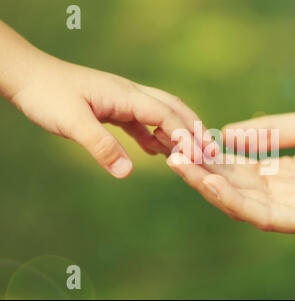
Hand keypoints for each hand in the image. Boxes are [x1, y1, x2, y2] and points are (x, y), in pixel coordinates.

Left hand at [0, 21, 206, 177]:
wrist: (27, 76)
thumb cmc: (47, 94)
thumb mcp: (71, 122)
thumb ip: (100, 146)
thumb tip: (127, 173)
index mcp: (126, 95)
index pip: (166, 115)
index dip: (186, 136)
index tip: (201, 157)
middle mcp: (130, 95)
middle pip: (173, 109)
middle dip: (194, 129)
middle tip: (210, 151)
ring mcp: (122, 101)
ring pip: (160, 115)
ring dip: (177, 133)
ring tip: (190, 154)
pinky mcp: (112, 108)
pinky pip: (141, 122)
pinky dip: (153, 136)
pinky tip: (154, 151)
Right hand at [168, 106, 294, 235]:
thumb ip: (272, 131)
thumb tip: (229, 132)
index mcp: (290, 175)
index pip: (242, 171)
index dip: (213, 158)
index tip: (187, 143)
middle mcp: (291, 197)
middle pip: (237, 189)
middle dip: (203, 174)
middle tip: (173, 155)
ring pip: (245, 205)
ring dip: (211, 187)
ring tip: (183, 167)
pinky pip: (267, 216)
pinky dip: (236, 201)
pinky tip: (213, 181)